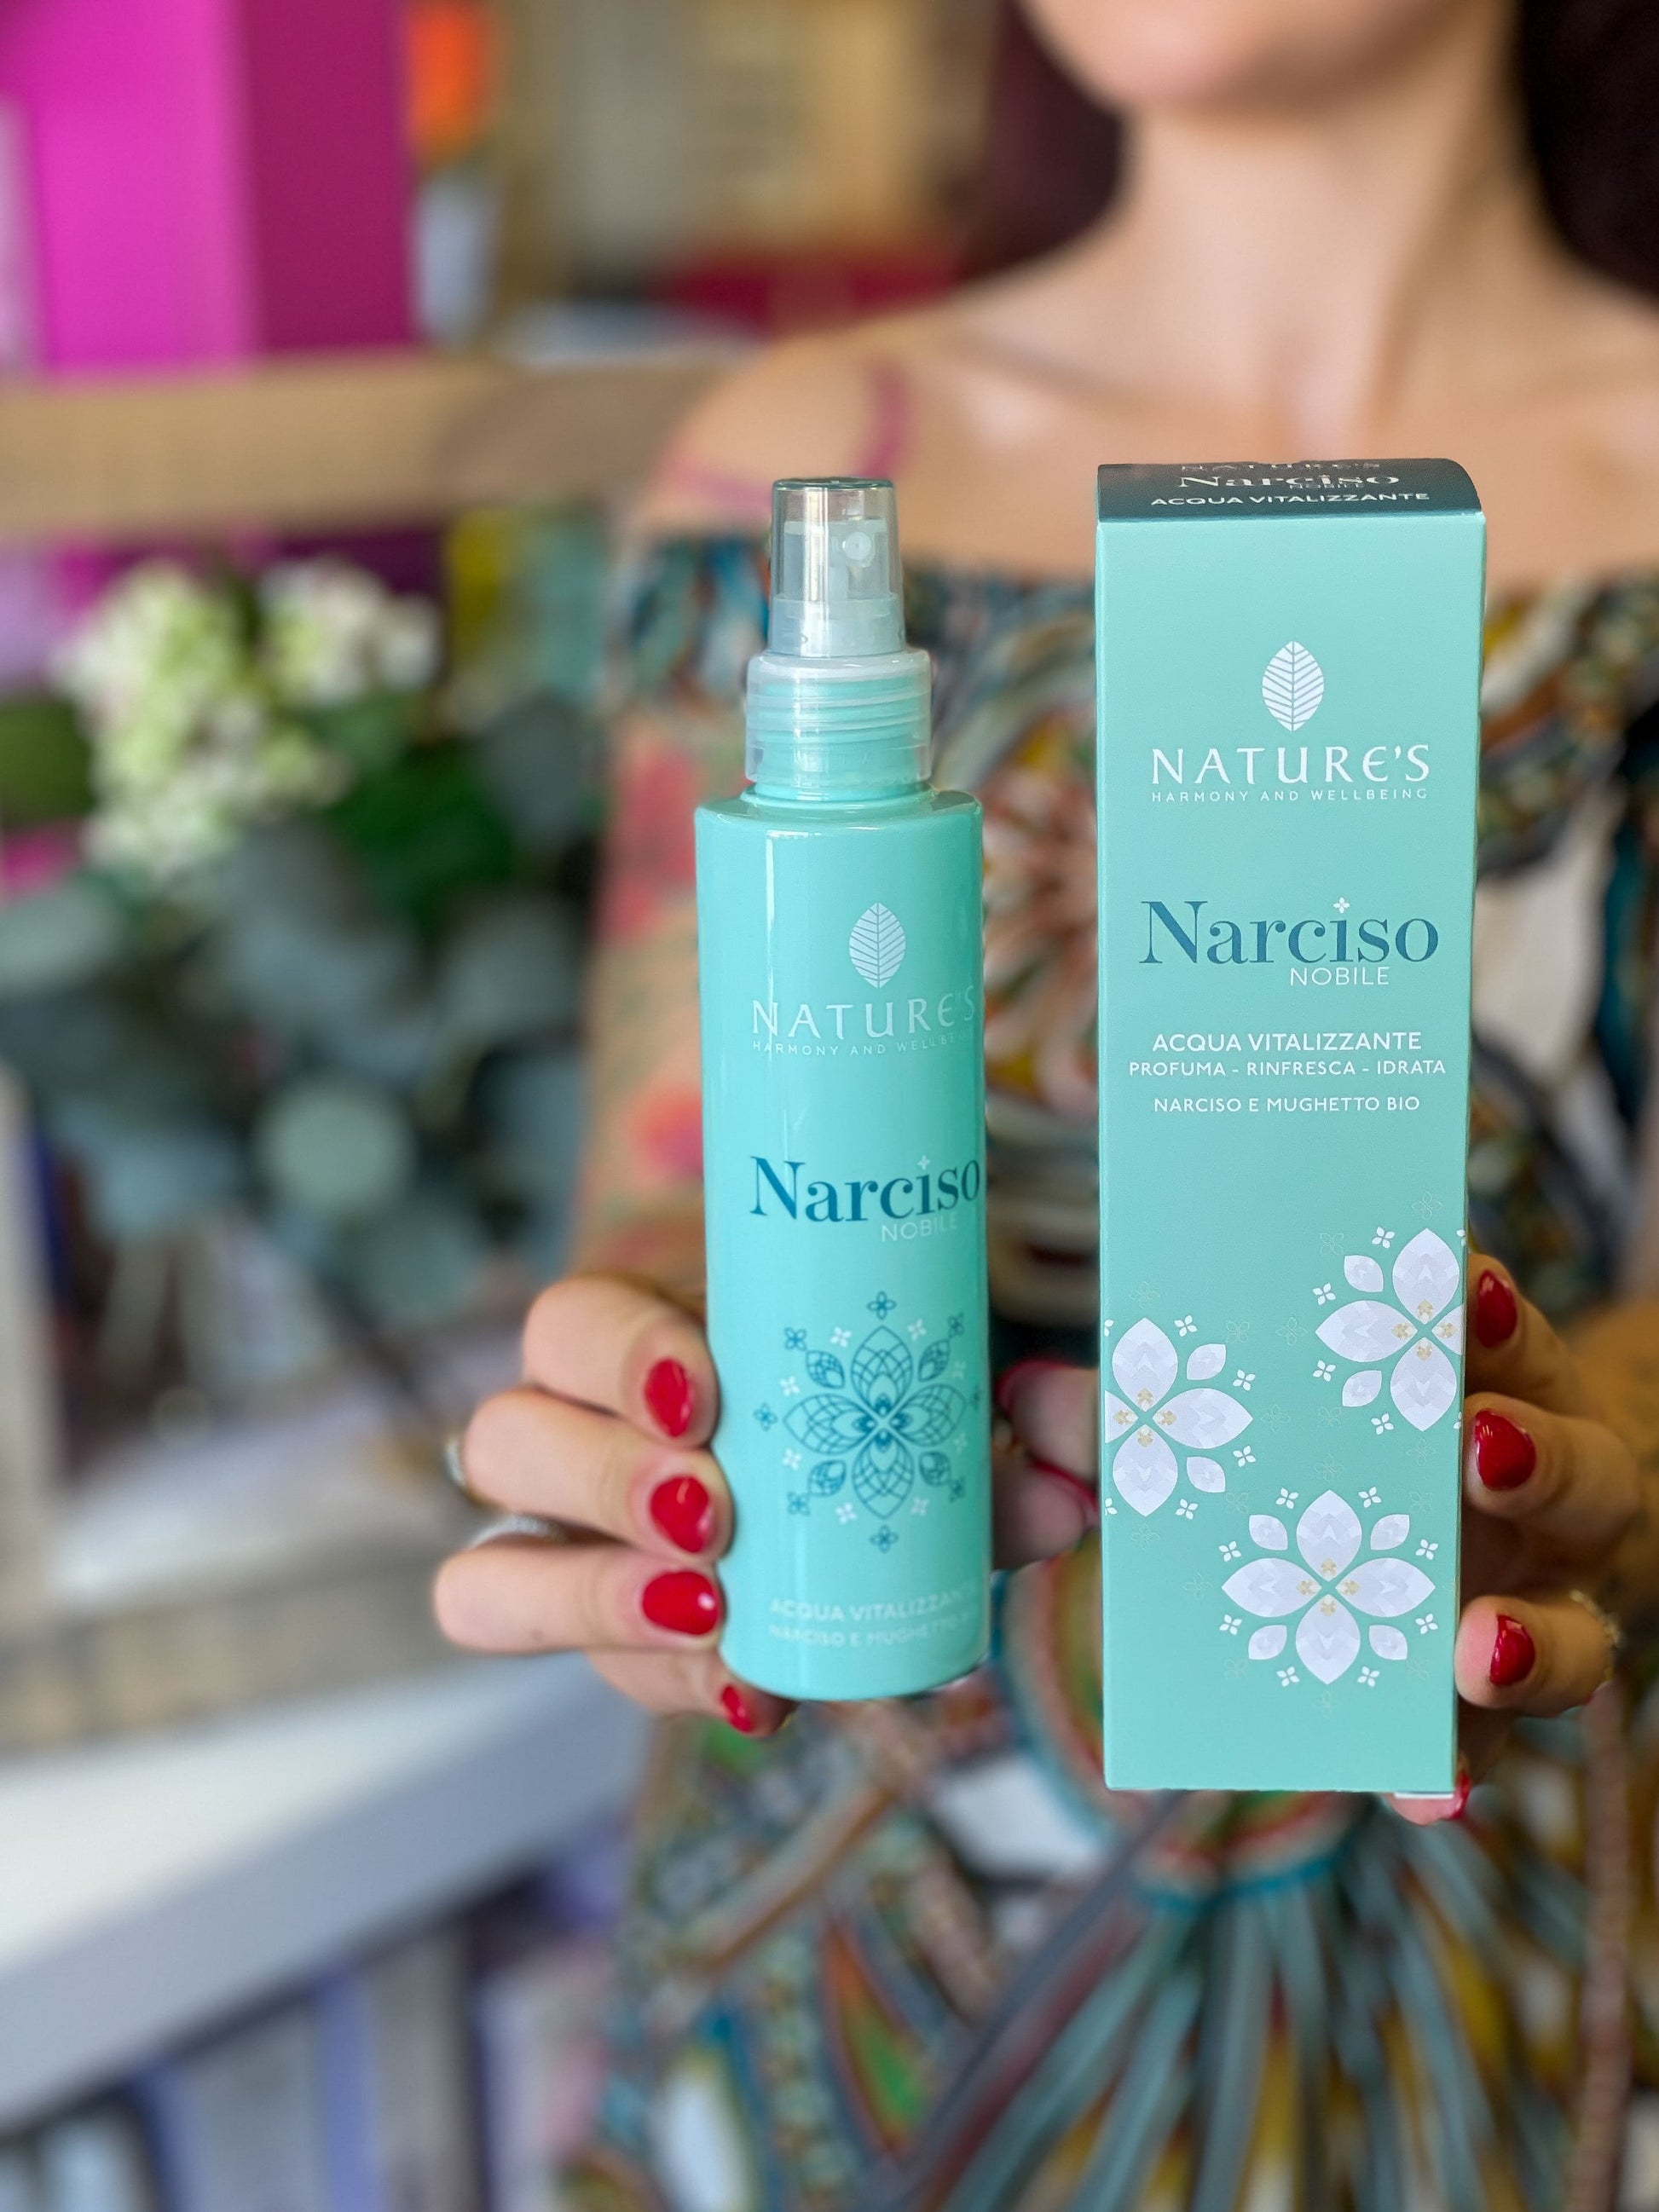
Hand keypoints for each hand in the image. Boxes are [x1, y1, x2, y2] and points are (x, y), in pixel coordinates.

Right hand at [435, 1273, 1103, 1732]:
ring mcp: (568, 1548)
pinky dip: (667, 1684)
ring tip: (711, 1611)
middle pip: (501, 1442)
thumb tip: (1063, 1443)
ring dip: (594, 1598)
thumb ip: (1012, 1417)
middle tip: (716, 1512)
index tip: (709, 1394)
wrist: (858, 1467)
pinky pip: (591, 1674)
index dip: (617, 1357)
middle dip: (602, 1481)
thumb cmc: (874, 1397)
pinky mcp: (606, 1639)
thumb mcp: (937, 1385)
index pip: (565, 1326)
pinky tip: (753, 1690)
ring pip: (490, 1576)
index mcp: (633, 1338)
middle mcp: (569, 1436)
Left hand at [995, 1250, 1644, 1819]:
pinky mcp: (1499, 1705)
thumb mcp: (1251, 1403)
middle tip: (1472, 1449)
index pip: (1502, 1330)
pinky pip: (1498, 1747)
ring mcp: (1541, 1604)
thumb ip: (1143, 1405)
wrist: (1443, 1533)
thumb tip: (1029, 1402)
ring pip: (1576, 1628)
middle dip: (1533, 1458)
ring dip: (1525, 1636)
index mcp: (1486, 1382)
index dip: (1485, 1304)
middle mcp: (1542, 1490)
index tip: (1460, 1288)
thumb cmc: (1327, 1445)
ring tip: (1470, 1645)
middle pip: (1581, 1468)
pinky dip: (1456, 1767)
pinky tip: (1424, 1789)